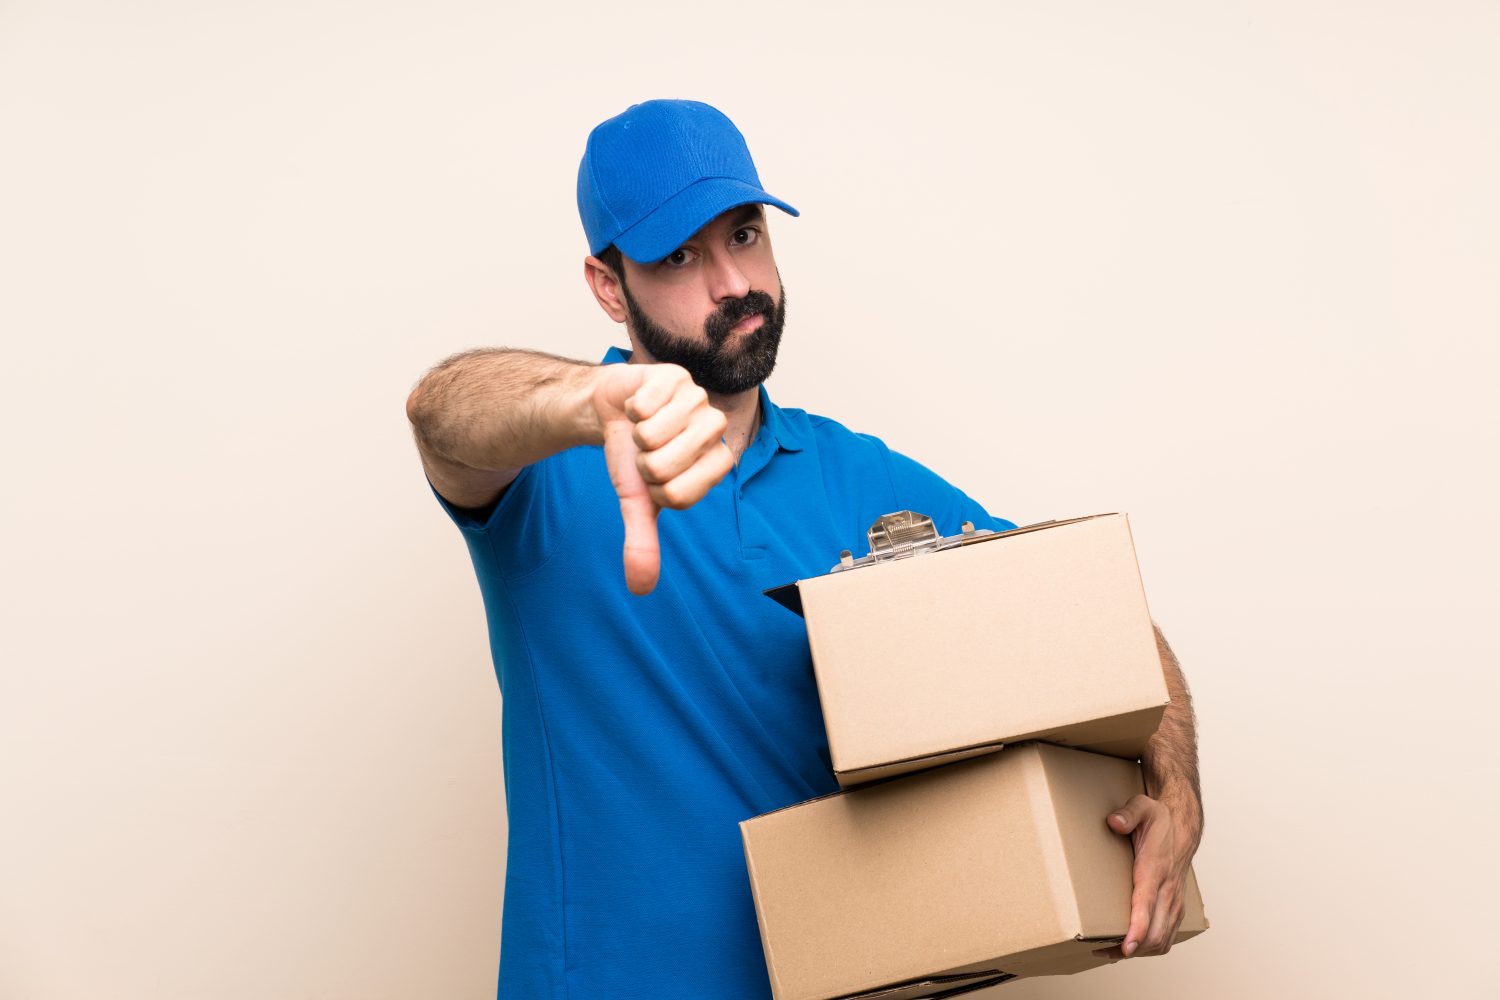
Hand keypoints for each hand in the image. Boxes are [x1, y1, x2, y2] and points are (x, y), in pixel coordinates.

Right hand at [592, 363, 732, 594]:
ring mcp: (698, 400)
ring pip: (655, 435)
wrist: (611, 410)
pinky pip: (645, 405)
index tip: (655, 478)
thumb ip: (643, 541)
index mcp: (714, 464)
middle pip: (668, 466)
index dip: (656, 490)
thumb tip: (640, 589)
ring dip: (637, 435)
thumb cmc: (632, 454)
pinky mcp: (676, 376)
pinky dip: (631, 409)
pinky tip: (639, 404)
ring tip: (643, 425)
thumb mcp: (636, 501)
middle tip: (646, 449)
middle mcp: (713, 431)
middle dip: (643, 463)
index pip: (682, 495)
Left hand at [1092, 793, 1198, 960]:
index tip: (1126, 946)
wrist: (1182, 827)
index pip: (1147, 905)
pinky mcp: (1174, 907)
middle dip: (1132, 948)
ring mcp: (1173, 902)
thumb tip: (1114, 822)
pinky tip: (1131, 948)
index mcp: (1155, 870)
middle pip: (1155, 932)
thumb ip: (1128, 814)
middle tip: (1103, 952)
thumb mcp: (1143, 807)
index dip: (1137, 929)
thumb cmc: (1159, 821)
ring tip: (1111, 953)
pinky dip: (1150, 947)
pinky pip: (1167, 936)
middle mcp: (1167, 890)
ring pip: (1162, 939)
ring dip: (1140, 951)